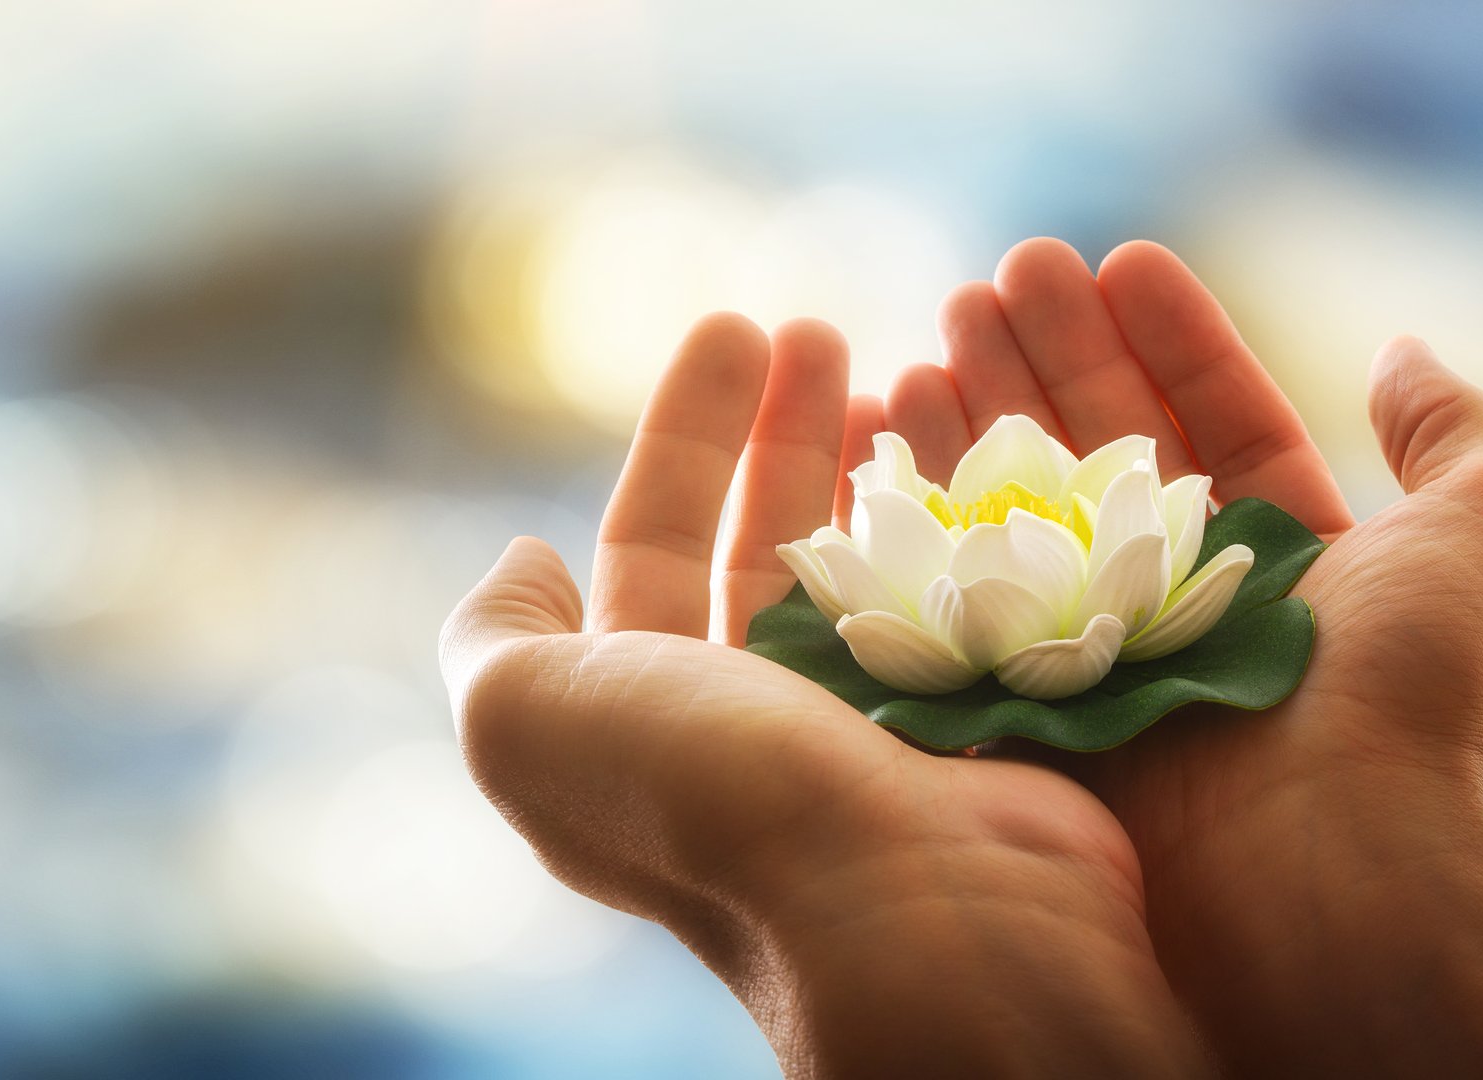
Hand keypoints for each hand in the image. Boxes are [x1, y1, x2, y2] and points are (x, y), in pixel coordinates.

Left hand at [440, 314, 1207, 1076]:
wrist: (918, 915)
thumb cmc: (714, 799)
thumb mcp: (528, 718)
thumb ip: (495, 637)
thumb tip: (521, 556)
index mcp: (651, 723)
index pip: (649, 551)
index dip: (680, 438)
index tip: (733, 327)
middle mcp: (758, 731)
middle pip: (763, 544)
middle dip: (781, 430)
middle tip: (821, 332)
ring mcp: (879, 733)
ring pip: (874, 570)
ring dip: (879, 466)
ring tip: (908, 367)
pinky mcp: (980, 733)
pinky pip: (966, 608)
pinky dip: (968, 528)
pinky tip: (987, 459)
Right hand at [903, 237, 1482, 1074]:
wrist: (1305, 856)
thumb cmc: (1400, 692)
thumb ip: (1458, 428)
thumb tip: (1398, 349)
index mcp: (1284, 561)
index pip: (1217, 419)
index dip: (1170, 335)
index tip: (1118, 255)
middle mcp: (1181, 600)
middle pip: (1105, 448)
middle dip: (1058, 351)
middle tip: (1008, 270)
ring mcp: (1092, 647)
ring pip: (1028, 503)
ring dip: (990, 403)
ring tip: (950, 318)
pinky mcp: (1016, 693)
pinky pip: (964, 578)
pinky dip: (933, 498)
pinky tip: (903, 413)